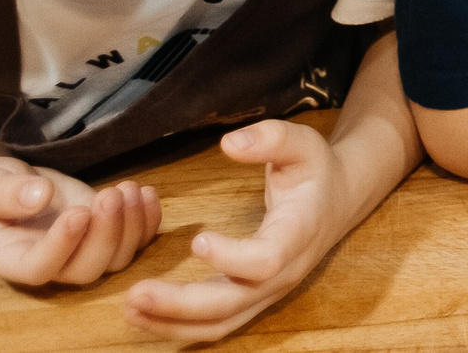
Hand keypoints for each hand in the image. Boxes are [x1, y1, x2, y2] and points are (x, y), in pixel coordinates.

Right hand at [0, 156, 157, 287]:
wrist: (6, 188)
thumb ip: (5, 194)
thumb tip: (39, 195)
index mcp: (12, 258)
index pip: (40, 269)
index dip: (63, 246)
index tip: (78, 212)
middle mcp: (51, 263)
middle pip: (87, 270)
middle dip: (107, 235)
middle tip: (110, 194)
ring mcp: (81, 251)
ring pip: (117, 259)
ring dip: (132, 225)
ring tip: (128, 188)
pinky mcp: (104, 233)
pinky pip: (136, 241)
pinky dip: (148, 220)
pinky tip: (145, 191)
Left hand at [120, 120, 350, 343]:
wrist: (338, 202)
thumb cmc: (316, 171)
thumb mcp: (304, 144)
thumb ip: (271, 138)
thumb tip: (230, 143)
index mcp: (298, 233)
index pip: (267, 260)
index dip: (232, 258)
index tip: (197, 240)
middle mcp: (284, 272)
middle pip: (233, 303)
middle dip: (181, 304)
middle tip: (135, 292)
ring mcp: (268, 291)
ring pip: (221, 323)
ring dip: (173, 323)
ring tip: (129, 308)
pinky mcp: (253, 299)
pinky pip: (216, 324)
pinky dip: (179, 327)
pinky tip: (145, 316)